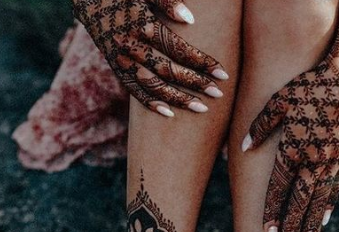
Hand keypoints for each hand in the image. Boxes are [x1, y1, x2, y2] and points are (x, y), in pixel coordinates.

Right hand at [72, 0, 228, 115]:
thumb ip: (167, 0)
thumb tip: (191, 20)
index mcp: (142, 25)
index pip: (178, 48)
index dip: (201, 61)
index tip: (222, 73)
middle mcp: (131, 46)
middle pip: (168, 70)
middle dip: (195, 83)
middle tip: (218, 93)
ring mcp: (122, 60)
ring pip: (153, 85)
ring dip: (178, 99)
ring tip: (202, 109)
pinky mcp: (116, 68)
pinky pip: (134, 91)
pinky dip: (151, 104)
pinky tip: (170, 113)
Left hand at [242, 59, 338, 231]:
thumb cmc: (309, 85)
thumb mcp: (279, 101)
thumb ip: (260, 126)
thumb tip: (243, 148)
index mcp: (293, 148)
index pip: (279, 189)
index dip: (272, 214)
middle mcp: (313, 160)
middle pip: (298, 203)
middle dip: (290, 231)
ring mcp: (331, 161)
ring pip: (318, 202)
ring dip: (309, 227)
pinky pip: (334, 188)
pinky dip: (327, 206)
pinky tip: (321, 222)